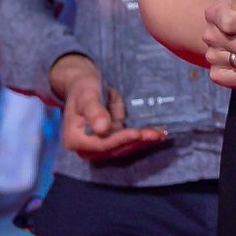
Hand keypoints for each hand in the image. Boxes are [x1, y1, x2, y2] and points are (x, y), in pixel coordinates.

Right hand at [53, 56, 169, 163]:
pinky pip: (127, 141)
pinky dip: (142, 137)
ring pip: (124, 147)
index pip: (101, 144)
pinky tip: (157, 132)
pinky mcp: (111, 141)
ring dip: (143, 141)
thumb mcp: (87, 96)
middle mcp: (86, 148)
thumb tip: (102, 129)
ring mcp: (100, 145)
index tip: (136, 133)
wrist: (84, 87)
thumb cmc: (83, 89)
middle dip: (136, 141)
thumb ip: (94, 111)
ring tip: (161, 134)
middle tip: (156, 134)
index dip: (120, 140)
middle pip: (114, 149)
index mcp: (74, 140)